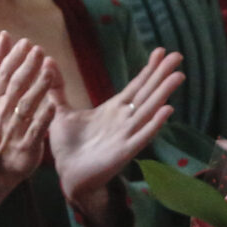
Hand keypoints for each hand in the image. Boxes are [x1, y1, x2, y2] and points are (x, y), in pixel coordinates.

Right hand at [0, 31, 58, 205]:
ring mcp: (14, 129)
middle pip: (14, 87)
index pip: (2, 74)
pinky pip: (35, 131)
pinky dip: (43, 119)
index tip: (24, 42)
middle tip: (37, 49)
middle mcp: (3, 112)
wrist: (0, 165)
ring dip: (37, 88)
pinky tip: (53, 106)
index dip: (12, 58)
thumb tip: (4, 35)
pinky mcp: (26, 145)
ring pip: (25, 106)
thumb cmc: (2, 123)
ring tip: (48, 71)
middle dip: (25, 67)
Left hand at [47, 47, 182, 208]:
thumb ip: (57, 88)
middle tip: (177, 56)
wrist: (67, 175)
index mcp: (113, 110)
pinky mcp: (124, 152)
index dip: (148, 69)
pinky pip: (142, 136)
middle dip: (161, 75)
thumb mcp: (60, 112)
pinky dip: (154, 124)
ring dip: (163, 93)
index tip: (160, 51)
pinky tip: (167, 110)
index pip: (135, 86)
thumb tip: (48, 62)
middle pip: (147, 93)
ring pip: (148, 110)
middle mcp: (124, 120)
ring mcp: (126, 135)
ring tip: (178, 76)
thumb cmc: (67, 146)